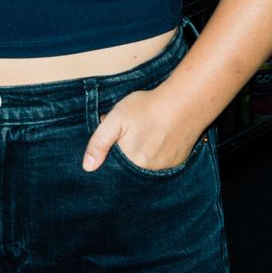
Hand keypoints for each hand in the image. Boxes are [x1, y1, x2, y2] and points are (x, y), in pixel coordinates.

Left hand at [82, 87, 201, 172]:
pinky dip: (157, 149)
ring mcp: (167, 166)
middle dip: (127, 146)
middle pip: (130, 161)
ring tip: (147, 129)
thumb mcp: (115, 119)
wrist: (184, 102)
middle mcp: (151, 170)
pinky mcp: (179, 160)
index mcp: (133, 162)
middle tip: (134, 126)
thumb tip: (87, 167)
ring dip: (142, 149)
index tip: (119, 134)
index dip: (113, 146)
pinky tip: (159, 134)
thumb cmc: (147, 108)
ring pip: (146, 160)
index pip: (115, 162)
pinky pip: (161, 160)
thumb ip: (99, 142)